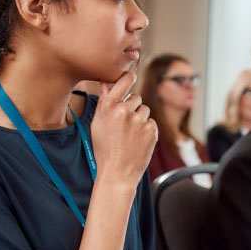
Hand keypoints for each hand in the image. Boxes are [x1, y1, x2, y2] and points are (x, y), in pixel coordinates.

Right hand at [91, 71, 157, 185]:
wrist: (117, 173)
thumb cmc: (104, 149)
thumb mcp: (98, 124)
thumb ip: (104, 102)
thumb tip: (107, 83)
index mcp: (109, 107)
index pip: (124, 81)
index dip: (129, 77)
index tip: (131, 76)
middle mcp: (124, 110)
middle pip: (136, 98)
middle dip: (132, 107)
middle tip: (124, 124)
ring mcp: (139, 120)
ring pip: (145, 110)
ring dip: (140, 119)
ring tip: (130, 135)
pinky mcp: (152, 130)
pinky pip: (151, 122)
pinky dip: (147, 129)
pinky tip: (138, 140)